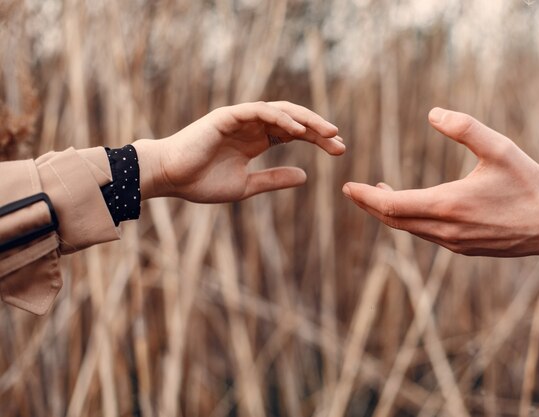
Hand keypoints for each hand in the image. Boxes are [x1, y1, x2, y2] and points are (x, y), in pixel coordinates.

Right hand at [134, 101, 344, 201]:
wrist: (170, 178)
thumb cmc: (201, 182)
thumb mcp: (247, 186)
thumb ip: (274, 180)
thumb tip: (305, 177)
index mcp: (256, 141)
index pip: (294, 134)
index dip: (317, 139)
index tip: (339, 150)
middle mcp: (252, 126)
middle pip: (293, 120)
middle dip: (318, 129)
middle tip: (341, 142)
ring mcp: (240, 118)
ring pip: (281, 112)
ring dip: (306, 120)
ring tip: (328, 132)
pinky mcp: (228, 115)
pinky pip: (260, 111)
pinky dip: (280, 118)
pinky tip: (299, 130)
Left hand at [342, 108, 538, 258]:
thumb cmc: (528, 184)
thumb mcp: (499, 148)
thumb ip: (465, 128)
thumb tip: (432, 112)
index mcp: (448, 205)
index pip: (392, 206)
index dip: (366, 197)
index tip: (348, 187)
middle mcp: (445, 230)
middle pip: (394, 221)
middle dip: (370, 206)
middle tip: (352, 191)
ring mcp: (453, 243)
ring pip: (409, 230)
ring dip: (389, 213)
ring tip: (378, 194)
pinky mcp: (463, 248)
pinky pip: (425, 235)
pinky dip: (409, 221)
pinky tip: (411, 207)